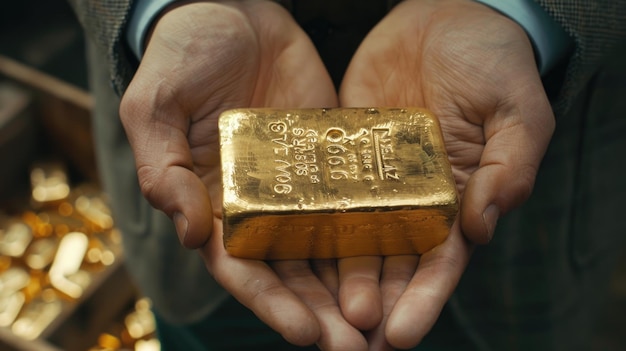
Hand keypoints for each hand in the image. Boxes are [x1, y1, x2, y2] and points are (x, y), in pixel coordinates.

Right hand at [119, 1, 367, 348]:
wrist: (230, 9)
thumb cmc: (182, 57)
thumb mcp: (155, 109)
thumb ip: (162, 170)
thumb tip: (189, 235)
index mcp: (214, 202)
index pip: (242, 267)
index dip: (272, 303)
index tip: (306, 334)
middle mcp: (260, 203)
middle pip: (292, 270)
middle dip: (321, 312)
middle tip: (357, 348)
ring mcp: (299, 181)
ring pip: (328, 246)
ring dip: (353, 287)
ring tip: (384, 325)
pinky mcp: (332, 155)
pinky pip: (355, 197)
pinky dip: (373, 232)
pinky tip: (401, 261)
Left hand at [338, 0, 554, 347]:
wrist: (446, 16)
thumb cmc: (492, 61)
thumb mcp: (517, 110)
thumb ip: (511, 168)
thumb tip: (484, 228)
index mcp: (458, 198)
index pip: (440, 262)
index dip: (422, 300)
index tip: (400, 334)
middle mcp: (412, 198)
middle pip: (390, 263)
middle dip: (371, 304)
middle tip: (346, 340)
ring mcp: (373, 177)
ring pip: (351, 237)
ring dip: (336, 278)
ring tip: (316, 314)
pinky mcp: (342, 152)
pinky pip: (322, 190)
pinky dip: (307, 222)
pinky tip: (287, 253)